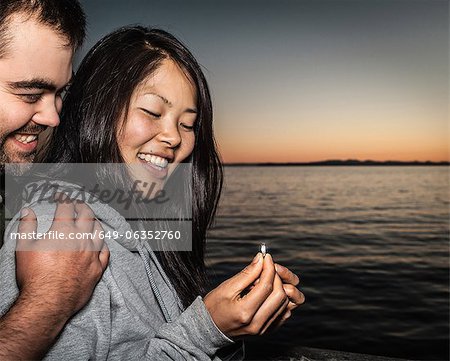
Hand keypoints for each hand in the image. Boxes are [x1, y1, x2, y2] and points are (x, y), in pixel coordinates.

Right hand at [15, 194, 109, 318]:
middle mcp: (82, 239)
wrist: (48, 301)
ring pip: (99, 232)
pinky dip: (103, 244)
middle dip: (83, 206)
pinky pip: (105, 252)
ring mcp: (92, 254)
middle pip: (87, 215)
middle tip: (79, 204)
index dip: (64, 199)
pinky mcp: (98, 268)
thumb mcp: (24, 247)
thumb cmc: (35, 276)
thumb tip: (28, 212)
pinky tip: (101, 243)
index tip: (62, 196)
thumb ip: (26, 226)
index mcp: (64, 231)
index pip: (67, 207)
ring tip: (91, 220)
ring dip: (95, 222)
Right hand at [203, 253, 287, 337]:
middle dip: (276, 277)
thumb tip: (261, 259)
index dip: (269, 268)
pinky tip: (268, 292)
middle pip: (279, 295)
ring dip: (279, 287)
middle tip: (266, 268)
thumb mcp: (227, 287)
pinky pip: (283, 312)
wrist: (210, 328)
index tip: (266, 257)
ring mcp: (263, 329)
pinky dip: (280, 299)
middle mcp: (257, 324)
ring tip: (263, 281)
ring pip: (284, 304)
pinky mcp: (267, 331)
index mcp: (245, 312)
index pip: (266, 286)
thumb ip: (247, 274)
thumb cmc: (214, 307)